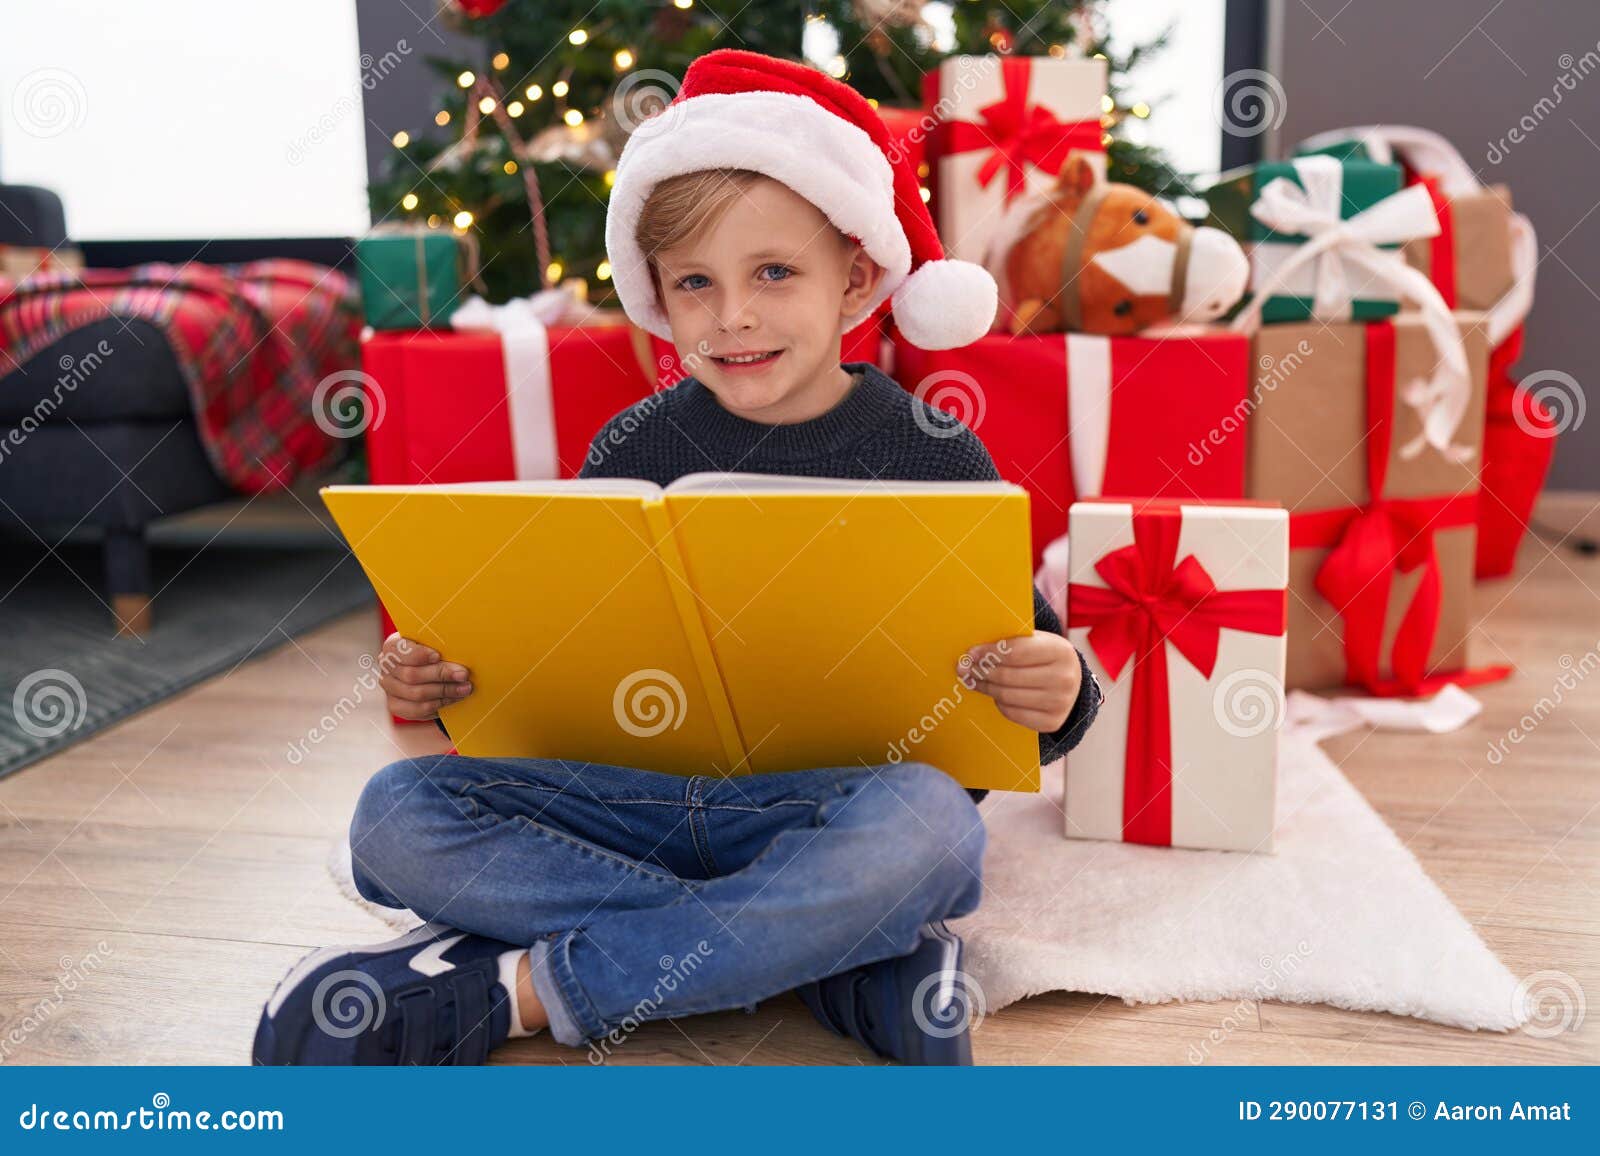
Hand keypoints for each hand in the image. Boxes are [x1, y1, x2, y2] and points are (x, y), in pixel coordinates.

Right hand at [379, 631, 473, 720]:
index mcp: (393, 647)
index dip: (418, 654)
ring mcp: (389, 688)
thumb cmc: (436, 653)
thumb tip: (459, 655)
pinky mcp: (396, 706)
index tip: (437, 656)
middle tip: (463, 674)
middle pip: (411, 675)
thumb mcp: (437, 644)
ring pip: (416, 694)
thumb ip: (443, 646)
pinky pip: (417, 710)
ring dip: (444, 691)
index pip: (399, 650)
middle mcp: (387, 667)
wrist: (431, 672)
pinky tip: (453, 699)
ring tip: (464, 688)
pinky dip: (438, 705)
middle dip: (440, 675)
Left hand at [957, 632, 1081, 732]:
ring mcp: (1060, 703)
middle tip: (964, 669)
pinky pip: (1012, 713)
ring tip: (974, 680)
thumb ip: (1010, 641)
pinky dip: (999, 703)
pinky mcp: (1052, 722)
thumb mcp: (1036, 641)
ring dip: (986, 688)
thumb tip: (972, 653)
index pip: (1015, 652)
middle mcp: (1064, 678)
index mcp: (1060, 651)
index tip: (970, 653)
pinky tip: (995, 694)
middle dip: (981, 672)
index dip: (988, 653)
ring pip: (1007, 696)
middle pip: (1008, 677)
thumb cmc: (1045, 656)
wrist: (1072, 681)